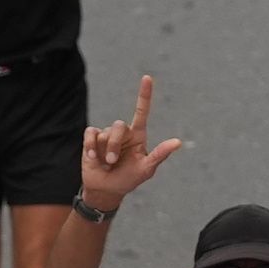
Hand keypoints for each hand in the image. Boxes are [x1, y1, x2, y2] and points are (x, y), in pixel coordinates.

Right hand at [79, 72, 183, 210]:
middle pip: (118, 126)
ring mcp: (106, 134)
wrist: (105, 190)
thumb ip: (159, 155)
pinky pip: (90, 134)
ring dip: (102, 152)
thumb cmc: (128, 180)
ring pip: (104, 133)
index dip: (144, 94)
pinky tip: (92, 158)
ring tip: (105, 164)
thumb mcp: (146, 169)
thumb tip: (178, 142)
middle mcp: (123, 132)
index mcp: (138, 135)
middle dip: (114, 145)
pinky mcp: (92, 138)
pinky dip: (90, 147)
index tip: (147, 78)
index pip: (142, 111)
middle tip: (112, 162)